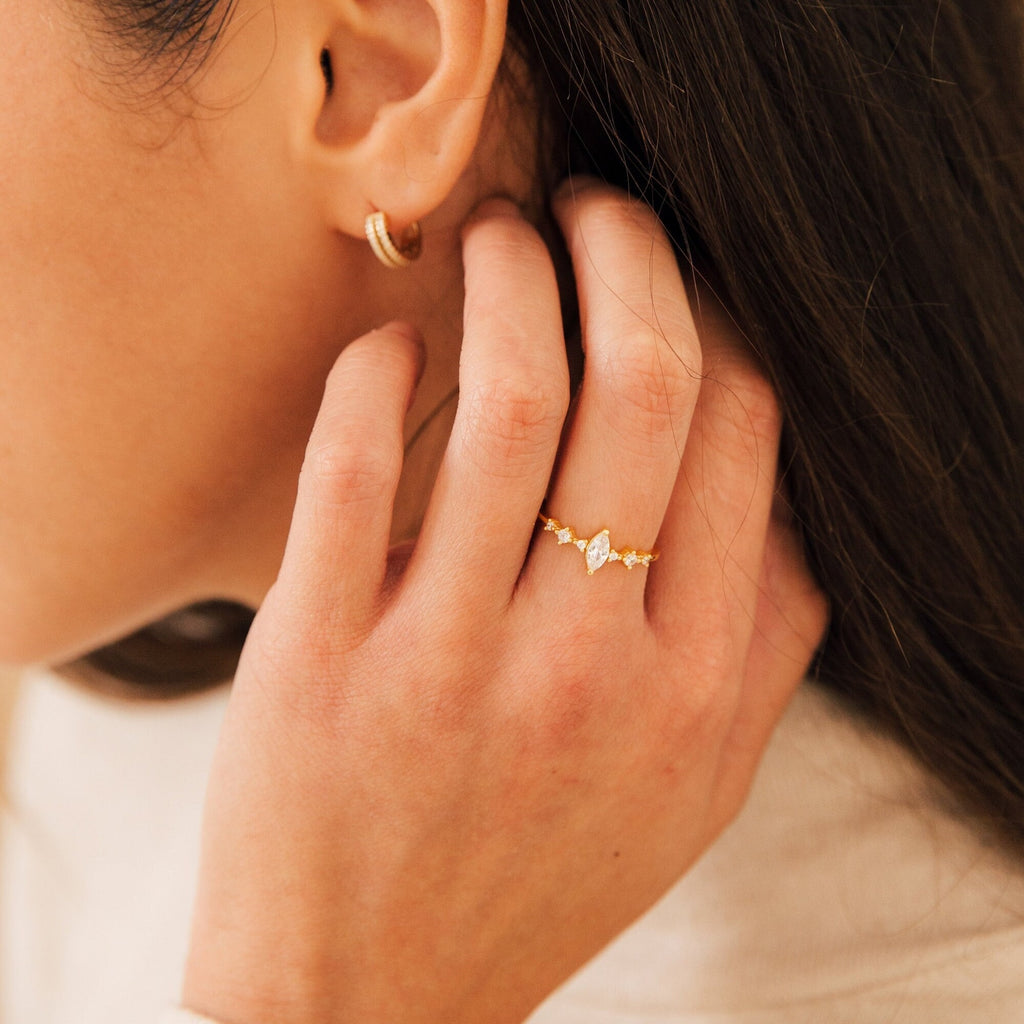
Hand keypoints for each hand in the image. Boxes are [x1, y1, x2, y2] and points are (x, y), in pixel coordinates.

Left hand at [182, 181, 826, 1023]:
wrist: (370, 1001)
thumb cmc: (530, 881)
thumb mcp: (691, 792)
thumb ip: (761, 651)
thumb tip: (776, 500)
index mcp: (692, 686)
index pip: (743, 433)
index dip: (714, 316)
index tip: (670, 277)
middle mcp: (590, 665)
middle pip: (645, 385)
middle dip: (627, 256)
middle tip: (593, 208)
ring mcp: (449, 661)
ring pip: (511, 401)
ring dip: (511, 280)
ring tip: (499, 237)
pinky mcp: (319, 659)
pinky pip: (355, 464)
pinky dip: (376, 371)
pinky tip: (391, 343)